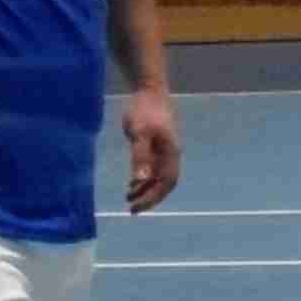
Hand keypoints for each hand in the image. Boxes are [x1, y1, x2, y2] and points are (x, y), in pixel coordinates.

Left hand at [119, 87, 182, 213]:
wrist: (149, 90)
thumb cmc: (145, 110)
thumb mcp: (140, 133)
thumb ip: (140, 157)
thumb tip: (140, 181)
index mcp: (171, 153)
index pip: (167, 183)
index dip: (153, 197)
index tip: (136, 207)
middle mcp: (171, 155)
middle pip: (165, 184)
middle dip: (150, 198)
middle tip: (132, 209)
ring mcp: (164, 151)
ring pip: (159, 177)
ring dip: (146, 190)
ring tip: (129, 198)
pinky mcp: (156, 146)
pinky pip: (153, 169)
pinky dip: (144, 179)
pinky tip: (132, 183)